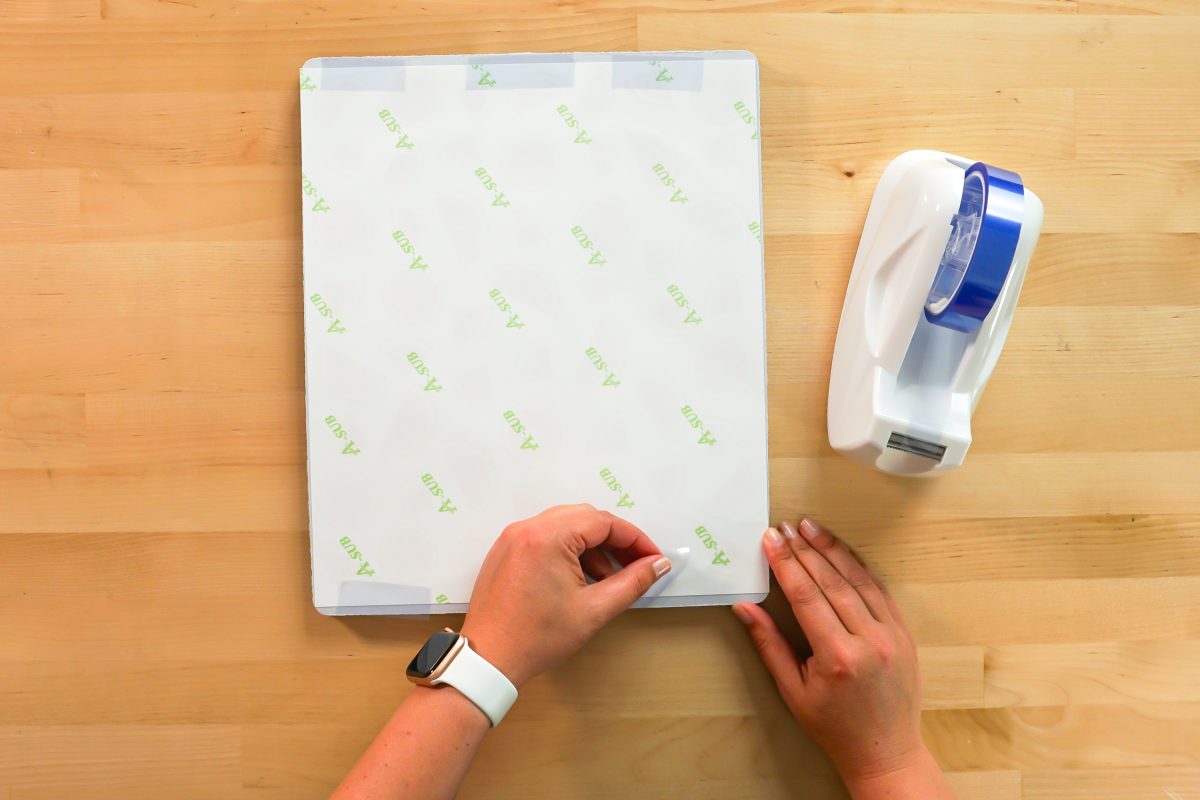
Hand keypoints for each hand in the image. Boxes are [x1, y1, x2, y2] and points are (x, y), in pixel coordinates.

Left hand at [461, 504, 671, 688]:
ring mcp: (513, 538)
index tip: (653, 559)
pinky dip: (568, 550)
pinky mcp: (506, 551)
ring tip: (608, 578)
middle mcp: (527, 528)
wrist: (489, 660)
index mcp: (548, 537)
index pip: (604, 522)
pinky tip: (580, 578)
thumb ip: (632, 582)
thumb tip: (657, 565)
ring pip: (565, 526)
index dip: (635, 539)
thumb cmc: (536, 638)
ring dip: (592, 546)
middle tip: (636, 565)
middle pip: (585, 518)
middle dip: (615, 540)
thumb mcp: (594, 610)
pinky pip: (545, 537)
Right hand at [733, 520, 950, 795]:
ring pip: (859, 580)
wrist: (885, 751)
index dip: (786, 564)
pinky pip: (880, 590)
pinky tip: (841, 551)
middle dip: (805, 550)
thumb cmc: (834, 726)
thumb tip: (745, 608)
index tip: (771, 541)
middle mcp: (869, 641)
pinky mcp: (904, 633)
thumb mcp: (792, 691)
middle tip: (785, 528)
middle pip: (832, 582)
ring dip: (832, 550)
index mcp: (838, 657)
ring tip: (810, 528)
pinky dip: (859, 567)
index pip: (807, 597)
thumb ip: (769, 644)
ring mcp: (892, 635)